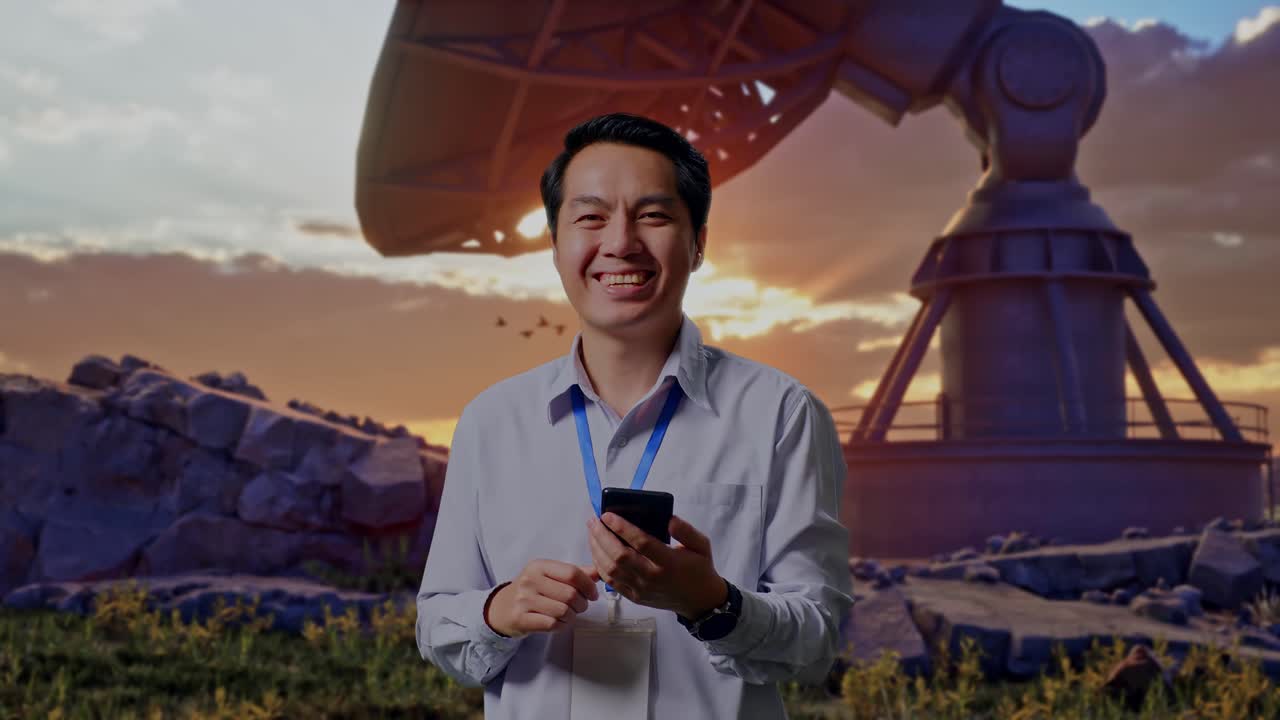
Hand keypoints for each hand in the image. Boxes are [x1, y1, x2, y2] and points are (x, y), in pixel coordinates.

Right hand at [486, 559, 600, 637]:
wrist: (501, 608)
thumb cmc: (530, 591)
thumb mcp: (549, 576)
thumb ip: (573, 574)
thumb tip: (598, 572)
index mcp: (539, 566)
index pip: (572, 572)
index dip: (588, 585)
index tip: (593, 594)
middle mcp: (530, 580)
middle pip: (570, 594)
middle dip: (582, 604)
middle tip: (580, 607)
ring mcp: (524, 600)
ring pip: (563, 611)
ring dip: (572, 616)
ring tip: (569, 615)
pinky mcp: (521, 618)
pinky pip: (552, 624)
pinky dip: (562, 625)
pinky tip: (559, 622)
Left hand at [586, 512, 725, 618]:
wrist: (699, 601)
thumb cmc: (700, 568)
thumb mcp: (702, 545)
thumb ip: (686, 531)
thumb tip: (668, 519)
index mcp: (669, 563)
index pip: (641, 543)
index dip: (622, 528)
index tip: (608, 515)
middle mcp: (652, 577)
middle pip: (619, 556)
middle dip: (602, 536)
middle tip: (594, 520)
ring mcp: (641, 589)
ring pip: (611, 570)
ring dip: (597, 550)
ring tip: (592, 532)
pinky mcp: (635, 597)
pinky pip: (611, 582)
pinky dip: (600, 566)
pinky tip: (597, 551)